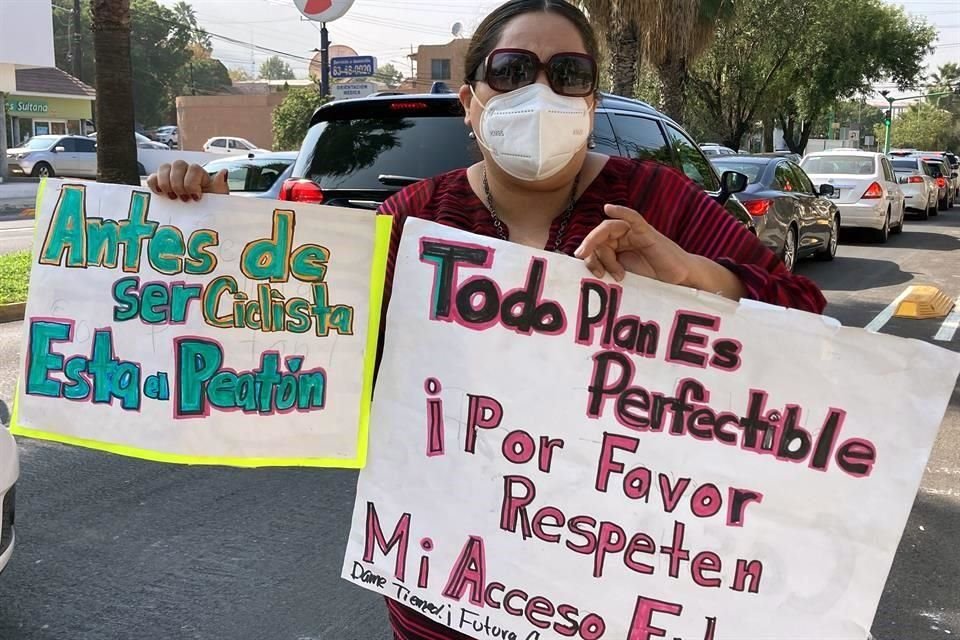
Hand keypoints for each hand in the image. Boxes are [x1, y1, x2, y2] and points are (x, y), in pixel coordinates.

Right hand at [147, 160, 228, 201]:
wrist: (198, 219)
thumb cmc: (209, 207)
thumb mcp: (218, 199)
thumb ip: (220, 186)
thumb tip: (223, 172)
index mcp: (200, 174)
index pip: (194, 168)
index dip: (193, 182)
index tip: (196, 197)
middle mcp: (185, 171)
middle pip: (178, 165)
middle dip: (179, 184)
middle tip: (184, 199)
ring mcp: (171, 175)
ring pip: (164, 168)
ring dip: (167, 184)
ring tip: (173, 198)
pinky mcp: (159, 183)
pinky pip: (152, 177)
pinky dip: (154, 185)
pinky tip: (161, 195)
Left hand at [574, 204, 694, 284]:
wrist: (678, 280)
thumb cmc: (653, 278)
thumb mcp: (624, 275)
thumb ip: (607, 268)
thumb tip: (585, 265)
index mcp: (616, 247)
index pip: (596, 245)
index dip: (589, 255)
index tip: (588, 268)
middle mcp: (623, 237)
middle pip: (600, 236)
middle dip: (592, 250)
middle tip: (592, 266)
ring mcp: (634, 233)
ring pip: (610, 230)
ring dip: (605, 247)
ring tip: (615, 270)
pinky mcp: (647, 232)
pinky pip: (632, 218)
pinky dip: (621, 211)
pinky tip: (609, 208)